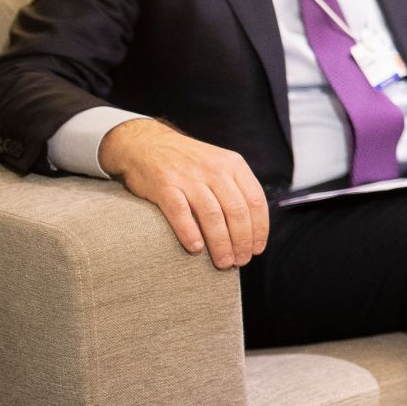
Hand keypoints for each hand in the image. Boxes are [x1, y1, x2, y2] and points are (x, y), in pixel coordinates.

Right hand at [99, 118, 268, 268]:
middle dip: (242, 241)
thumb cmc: (188, 162)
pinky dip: (190, 233)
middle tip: (240, 261)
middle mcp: (214, 169)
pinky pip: (180, 213)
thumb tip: (255, 224)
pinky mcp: (164, 185)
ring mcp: (188, 177)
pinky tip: (196, 249)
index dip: (259, 228)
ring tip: (224, 263)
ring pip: (212, 216)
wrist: (147, 143)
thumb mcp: (220, 163)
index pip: (255, 200)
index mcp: (233, 165)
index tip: (258, 249)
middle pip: (236, 211)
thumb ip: (237, 187)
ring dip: (220, 244)